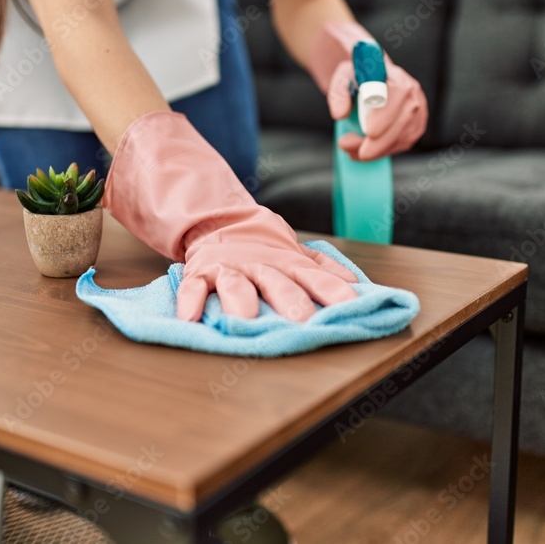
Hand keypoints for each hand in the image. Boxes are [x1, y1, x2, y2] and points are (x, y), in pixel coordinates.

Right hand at [103, 111, 357, 320]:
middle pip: (278, 283)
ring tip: (245, 322)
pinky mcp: (201, 272)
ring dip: (241, 302)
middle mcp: (261, 266)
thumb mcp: (297, 255)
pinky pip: (194, 287)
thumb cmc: (264, 249)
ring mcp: (229, 268)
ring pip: (236, 285)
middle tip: (303, 322)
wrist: (220, 222)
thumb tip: (356, 283)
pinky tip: (188, 319)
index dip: (334, 291)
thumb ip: (325, 269)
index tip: (352, 307)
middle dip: (291, 301)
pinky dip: (190, 302)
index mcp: (288, 263)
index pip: (315, 277)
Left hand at [309, 21, 427, 160]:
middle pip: (402, 121)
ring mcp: (418, 110)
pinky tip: (366, 151)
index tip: (369, 132)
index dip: (385, 115)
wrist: (370, 81)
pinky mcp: (416, 125)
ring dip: (377, 150)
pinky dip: (384, 151)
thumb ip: (338, 93)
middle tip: (351, 149)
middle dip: (378, 143)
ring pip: (403, 136)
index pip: (397, 94)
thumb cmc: (357, 78)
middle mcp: (412, 92)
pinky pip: (404, 143)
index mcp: (395, 75)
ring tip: (352, 150)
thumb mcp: (342, 78)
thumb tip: (340, 114)